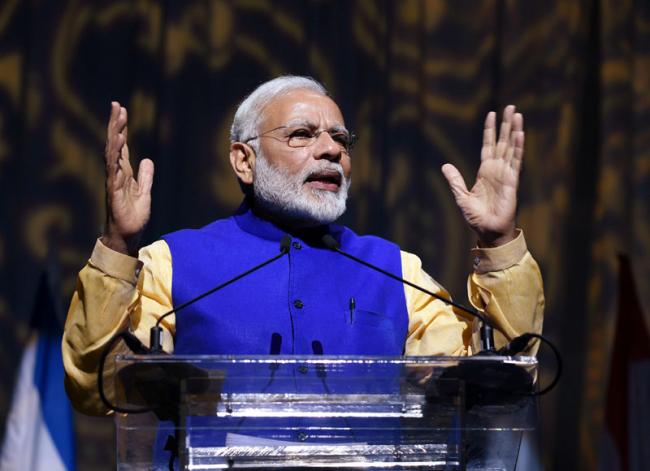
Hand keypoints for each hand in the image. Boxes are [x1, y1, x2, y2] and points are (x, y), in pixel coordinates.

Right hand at [101, 102, 153, 255]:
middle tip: (116, 105)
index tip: (121, 110)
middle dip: (115, 124)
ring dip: (115, 135)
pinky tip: (120, 141)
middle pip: (114, 144)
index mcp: (123, 172)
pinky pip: (114, 169)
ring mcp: (114, 180)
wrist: (128, 234)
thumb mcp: (144, 191)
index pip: (121, 146)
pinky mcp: (114, 190)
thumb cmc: (133, 215)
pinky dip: (116, 154)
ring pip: (111, 153)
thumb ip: (145, 176)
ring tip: (119, 118)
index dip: (121, 128)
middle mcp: (116, 173)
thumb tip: (147, 160)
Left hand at [441, 105, 522, 246]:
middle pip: (503, 142)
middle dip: (506, 124)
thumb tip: (445, 165)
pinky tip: (520, 134)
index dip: (490, 131)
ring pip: (511, 147)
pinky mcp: (512, 181)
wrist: (488, 231)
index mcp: (485, 172)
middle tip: (511, 107)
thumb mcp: (461, 196)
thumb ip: (454, 180)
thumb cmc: (476, 217)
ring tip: (518, 114)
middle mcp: (498, 170)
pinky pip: (516, 161)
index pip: (488, 146)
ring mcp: (506, 174)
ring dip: (514, 130)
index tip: (492, 114)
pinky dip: (518, 147)